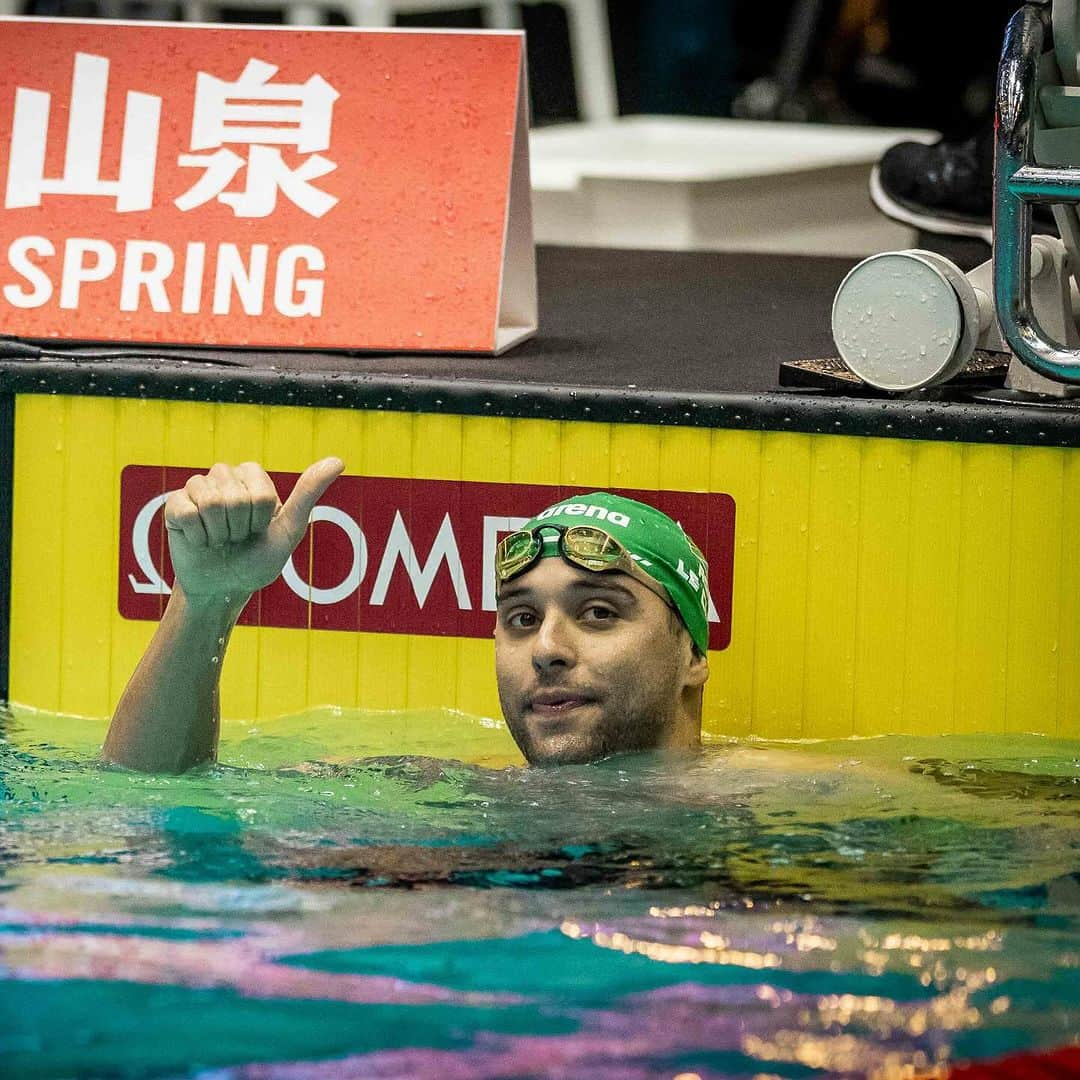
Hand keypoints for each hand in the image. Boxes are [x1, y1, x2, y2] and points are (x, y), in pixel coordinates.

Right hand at [164, 458, 344, 603]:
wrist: (224, 589)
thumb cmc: (258, 559)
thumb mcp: (289, 530)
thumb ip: (309, 493)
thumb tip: (338, 460)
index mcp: (253, 476)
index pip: (261, 494)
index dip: (261, 520)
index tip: (259, 530)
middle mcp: (225, 475)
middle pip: (234, 498)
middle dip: (239, 529)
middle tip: (237, 538)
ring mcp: (197, 488)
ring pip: (210, 502)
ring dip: (218, 534)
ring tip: (220, 540)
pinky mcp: (174, 504)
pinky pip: (186, 512)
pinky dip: (197, 536)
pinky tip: (200, 540)